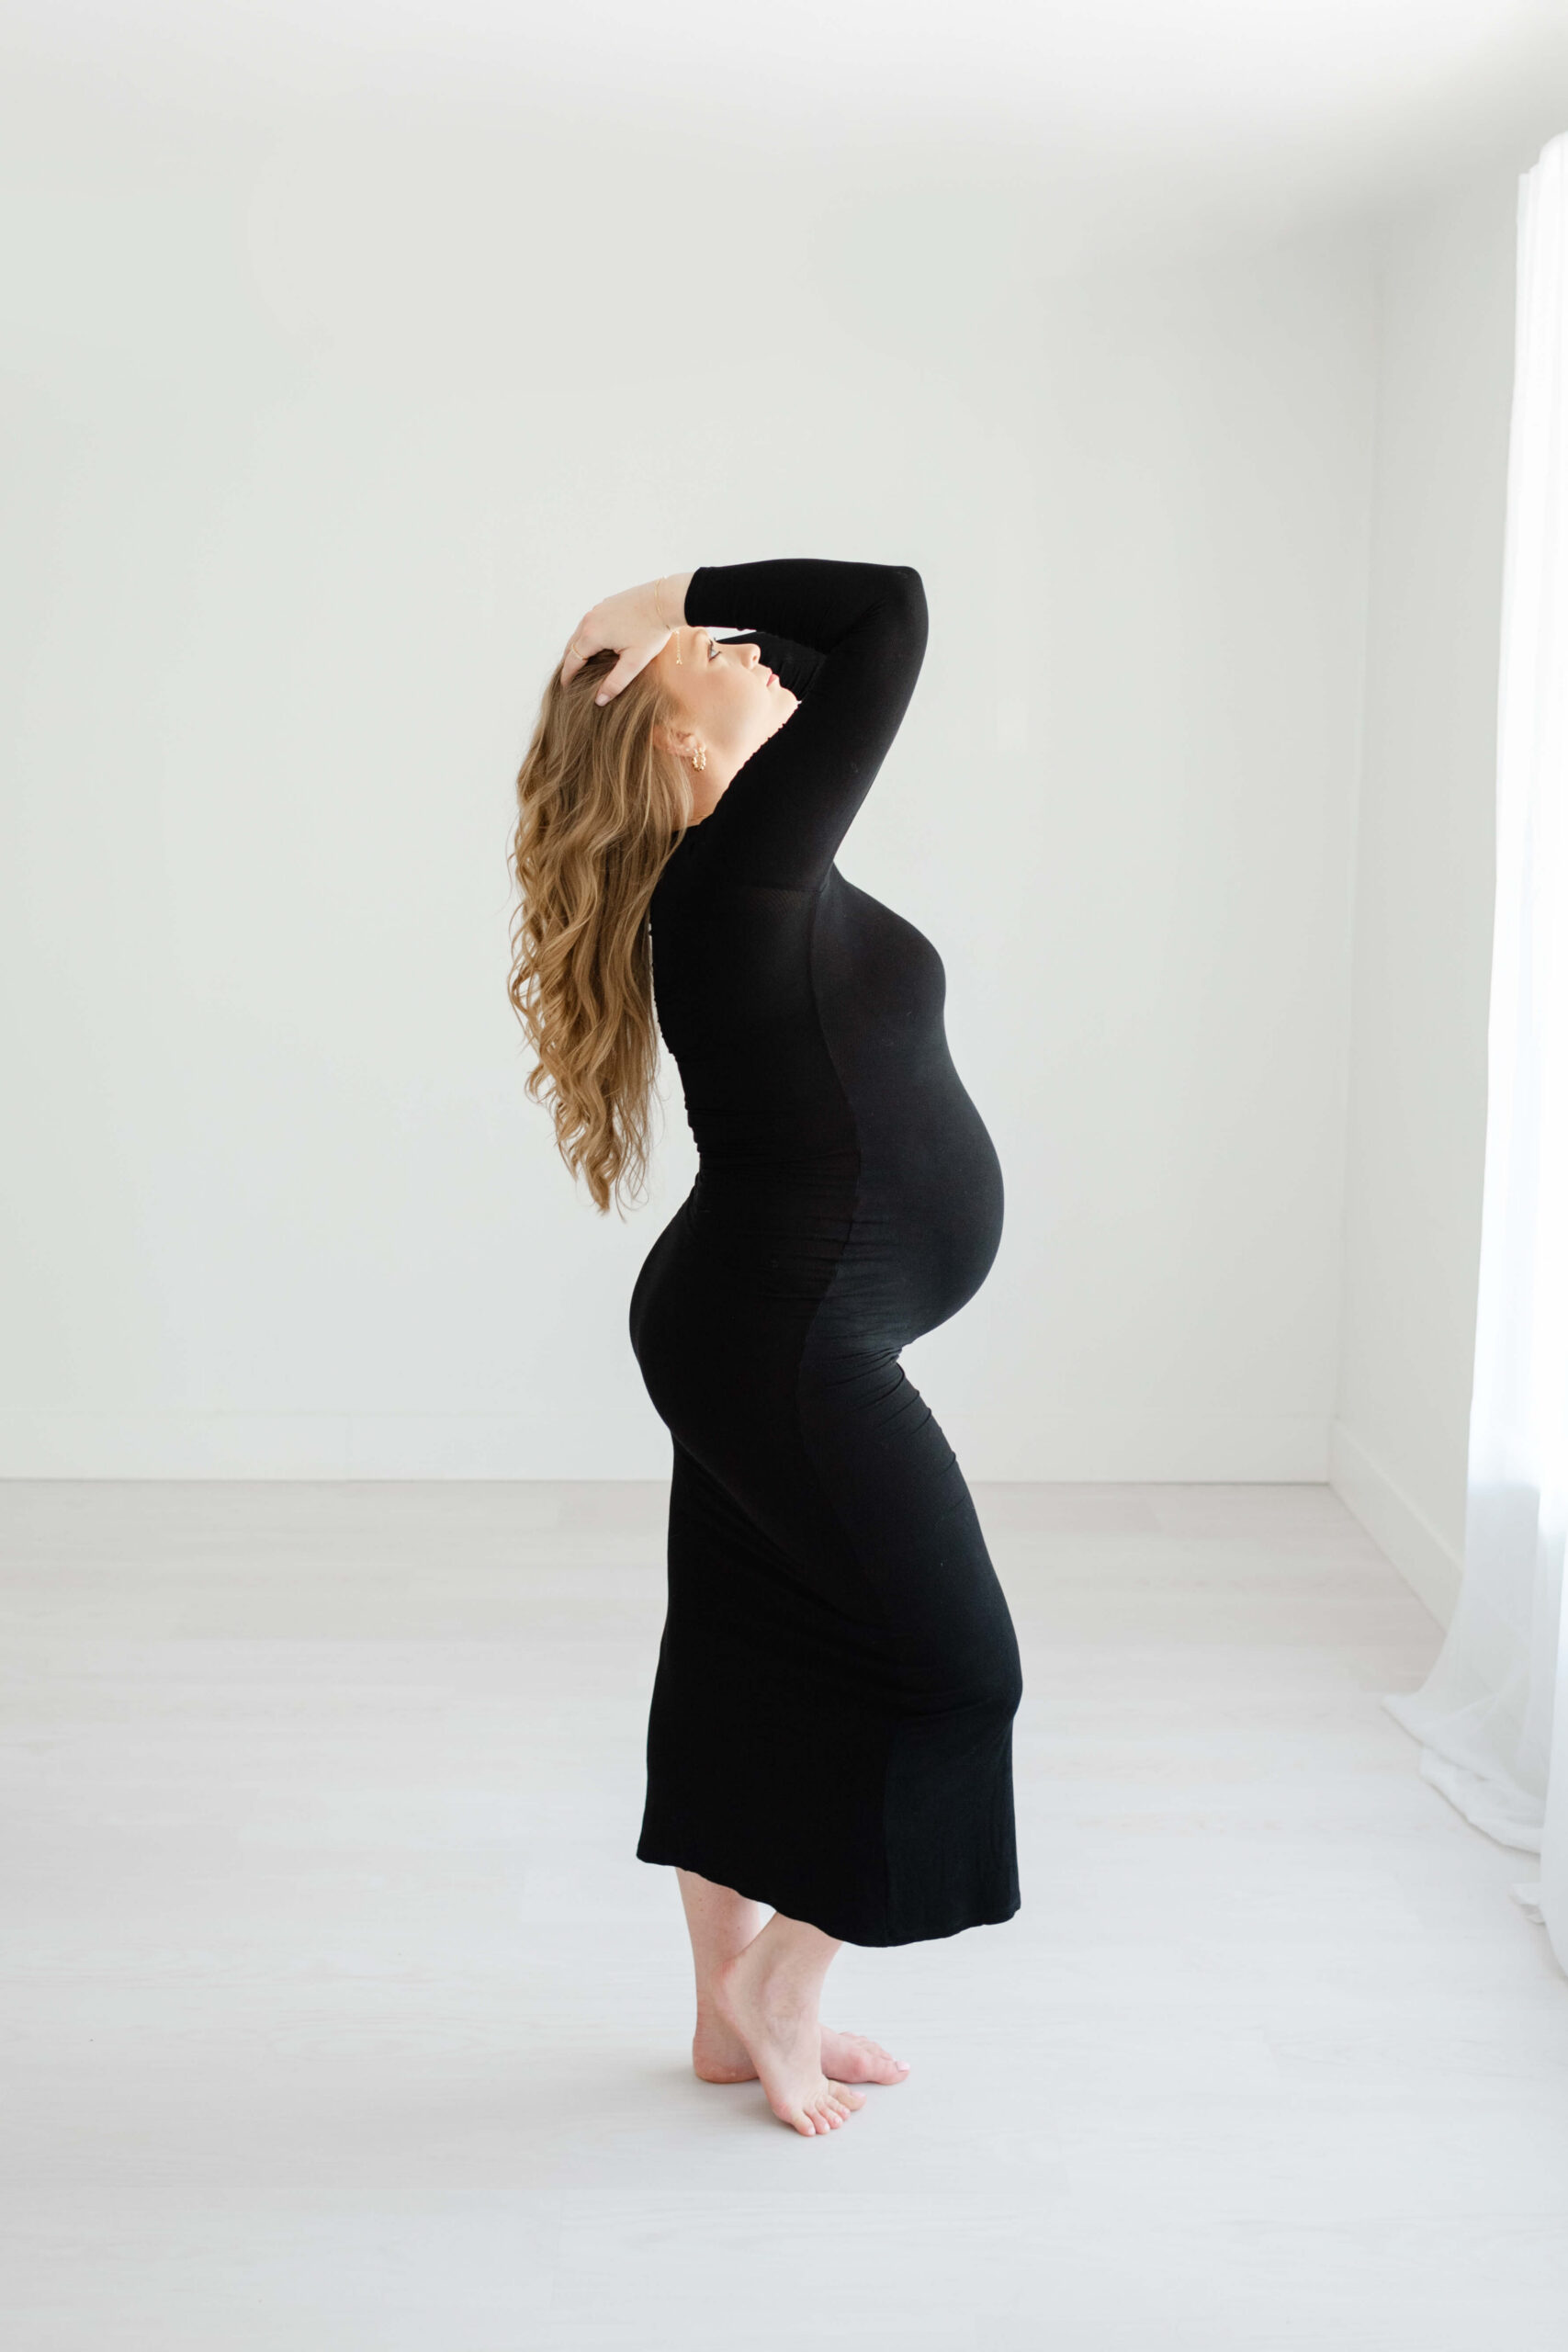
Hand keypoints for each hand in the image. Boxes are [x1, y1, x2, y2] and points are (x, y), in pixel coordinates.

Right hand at [559, 578, 674, 703]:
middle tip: (572, 678)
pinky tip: (598, 644)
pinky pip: (589, 623)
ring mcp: (596, 609)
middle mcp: (589, 620)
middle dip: (570, 663)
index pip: (571, 661)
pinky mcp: (605, 604)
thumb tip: (599, 700)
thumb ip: (615, 683)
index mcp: (592, 635)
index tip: (566, 688)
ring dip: (579, 648)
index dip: (567, 676)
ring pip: (579, 633)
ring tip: (583, 663)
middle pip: (571, 646)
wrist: (666, 600)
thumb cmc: (652, 632)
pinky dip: (588, 636)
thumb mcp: (634, 662)